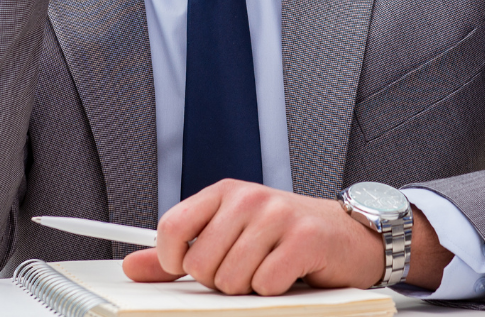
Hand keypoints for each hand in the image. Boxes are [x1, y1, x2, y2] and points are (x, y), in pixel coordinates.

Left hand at [120, 180, 450, 295]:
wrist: (350, 235)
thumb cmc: (286, 236)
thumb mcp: (229, 235)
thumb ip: (181, 252)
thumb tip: (134, 266)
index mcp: (224, 193)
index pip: (172, 228)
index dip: (173, 261)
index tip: (189, 269)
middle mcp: (248, 198)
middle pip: (201, 264)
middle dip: (219, 281)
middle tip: (246, 269)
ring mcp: (277, 216)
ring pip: (232, 279)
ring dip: (249, 288)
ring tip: (268, 271)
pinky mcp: (303, 239)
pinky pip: (266, 284)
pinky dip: (275, 291)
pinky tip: (289, 275)